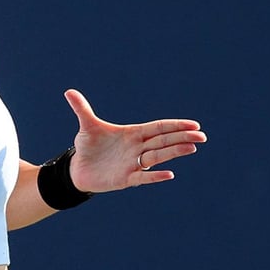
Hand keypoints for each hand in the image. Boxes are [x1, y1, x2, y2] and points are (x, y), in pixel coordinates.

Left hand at [64, 89, 206, 192]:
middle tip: (201, 136)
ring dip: (174, 153)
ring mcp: (133, 163)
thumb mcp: (86, 126)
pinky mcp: (126, 178)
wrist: (77, 169)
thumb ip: (82, 109)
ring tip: (192, 148)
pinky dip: (154, 176)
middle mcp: (137, 148)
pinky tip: (169, 174)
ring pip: (157, 157)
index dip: (175, 126)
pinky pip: (143, 177)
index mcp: (133, 134)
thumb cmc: (88, 146)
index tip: (194, 124)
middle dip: (181, 138)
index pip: (158, 128)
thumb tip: (68, 91)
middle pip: (163, 141)